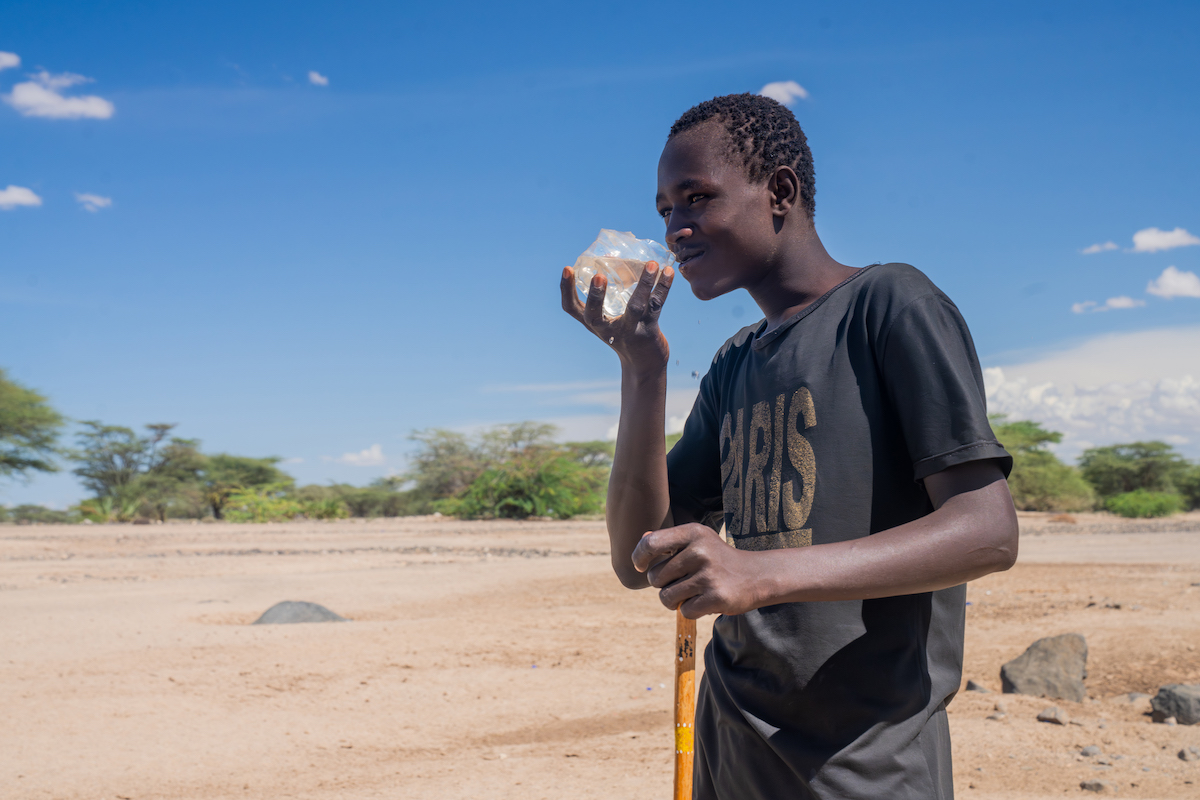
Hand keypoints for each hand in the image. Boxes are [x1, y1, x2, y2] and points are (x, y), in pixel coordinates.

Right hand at [560, 261, 674, 370]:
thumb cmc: (622, 333)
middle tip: (598, 276)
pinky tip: (668, 271)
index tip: (567, 268)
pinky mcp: (648, 330)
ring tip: (651, 264)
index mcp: (593, 323)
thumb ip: (606, 292)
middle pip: (594, 316)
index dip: (566, 290)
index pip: (571, 308)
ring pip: (635, 307)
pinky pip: (657, 306)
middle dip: (596, 297)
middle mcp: (607, 330)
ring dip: (644, 285)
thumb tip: (609, 256)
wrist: (644, 363)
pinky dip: (663, 287)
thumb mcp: (607, 317)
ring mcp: (629, 331)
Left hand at [632, 523, 766, 617]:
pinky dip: (690, 610)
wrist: (756, 575)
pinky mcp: (716, 597)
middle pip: (655, 577)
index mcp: (693, 533)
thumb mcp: (698, 541)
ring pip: (666, 597)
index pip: (651, 543)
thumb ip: (669, 540)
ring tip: (691, 593)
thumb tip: (643, 541)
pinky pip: (684, 610)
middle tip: (681, 581)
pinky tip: (704, 601)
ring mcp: (708, 575)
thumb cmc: (718, 558)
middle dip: (662, 584)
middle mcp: (700, 551)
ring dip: (673, 600)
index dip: (639, 557)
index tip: (640, 566)